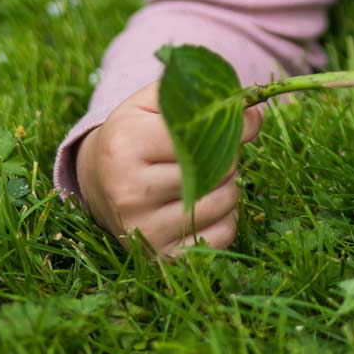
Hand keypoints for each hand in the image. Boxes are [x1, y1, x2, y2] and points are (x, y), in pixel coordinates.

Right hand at [76, 79, 266, 259]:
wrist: (100, 182)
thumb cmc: (135, 133)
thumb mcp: (155, 103)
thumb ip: (202, 97)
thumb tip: (253, 115)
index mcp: (126, 145)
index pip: (201, 134)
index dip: (230, 126)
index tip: (236, 121)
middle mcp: (129, 191)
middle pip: (217, 169)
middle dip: (229, 156)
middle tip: (215, 151)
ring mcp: (143, 229)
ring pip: (223, 202)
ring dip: (230, 186)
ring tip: (210, 175)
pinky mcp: (161, 256)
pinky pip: (222, 236)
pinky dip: (226, 217)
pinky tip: (207, 203)